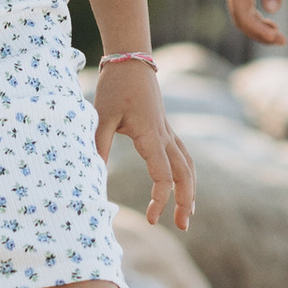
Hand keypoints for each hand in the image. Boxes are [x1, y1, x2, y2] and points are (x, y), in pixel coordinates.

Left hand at [96, 60, 195, 228]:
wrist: (130, 60)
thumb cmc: (114, 87)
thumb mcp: (102, 116)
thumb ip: (100, 145)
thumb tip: (96, 176)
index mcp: (150, 136)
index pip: (163, 176)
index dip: (160, 200)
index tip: (149, 219)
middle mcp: (164, 136)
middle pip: (184, 174)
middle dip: (185, 202)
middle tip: (181, 227)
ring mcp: (168, 131)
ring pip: (188, 165)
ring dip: (190, 190)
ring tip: (187, 215)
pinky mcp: (165, 128)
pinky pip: (183, 155)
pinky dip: (187, 173)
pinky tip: (184, 186)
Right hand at [223, 0, 287, 48]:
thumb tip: (272, 11)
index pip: (242, 13)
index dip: (257, 30)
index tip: (278, 38)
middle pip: (239, 17)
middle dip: (258, 33)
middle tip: (282, 40)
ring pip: (241, 14)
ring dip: (257, 27)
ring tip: (279, 35)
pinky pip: (244, 6)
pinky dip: (256, 18)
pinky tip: (271, 22)